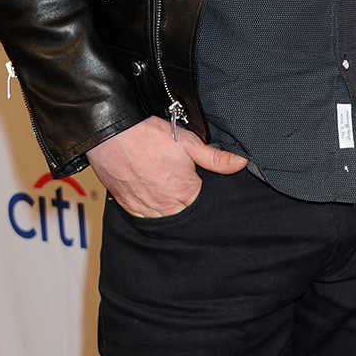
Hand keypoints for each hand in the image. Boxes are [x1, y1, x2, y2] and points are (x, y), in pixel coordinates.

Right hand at [86, 115, 247, 217]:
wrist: (113, 135)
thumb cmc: (150, 136)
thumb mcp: (189, 143)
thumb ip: (216, 158)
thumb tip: (242, 163)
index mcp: (185, 193)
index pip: (203, 207)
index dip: (205, 197)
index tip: (203, 188)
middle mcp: (165, 207)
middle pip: (184, 216)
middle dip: (189, 208)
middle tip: (185, 190)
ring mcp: (145, 209)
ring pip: (164, 220)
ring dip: (169, 212)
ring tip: (170, 195)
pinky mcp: (128, 207)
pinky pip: (143, 218)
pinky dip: (150, 212)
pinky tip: (153, 199)